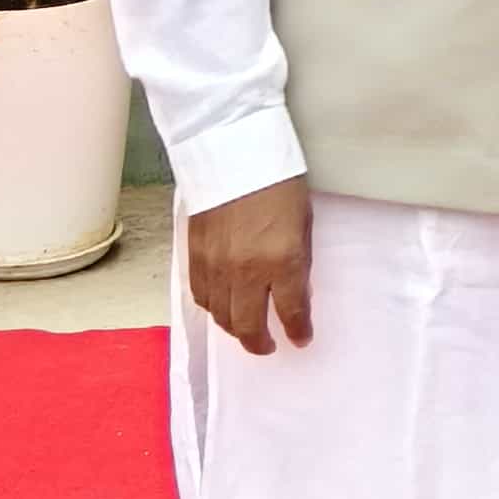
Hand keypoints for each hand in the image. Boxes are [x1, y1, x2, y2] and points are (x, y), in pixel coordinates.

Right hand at [184, 177, 313, 354]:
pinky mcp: (195, 256)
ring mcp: (217, 266)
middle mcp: (247, 271)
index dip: (298, 331)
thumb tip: (297, 291)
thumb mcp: (304, 223)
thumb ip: (299, 262)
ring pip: (221, 317)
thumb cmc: (278, 182)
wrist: (234, 153)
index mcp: (283, 260)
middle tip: (270, 345)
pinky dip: (213, 309)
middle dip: (261, 343)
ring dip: (235, 329)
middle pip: (249, 325)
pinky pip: (202, 297)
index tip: (301, 338)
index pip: (291, 312)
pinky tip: (223, 307)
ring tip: (247, 330)